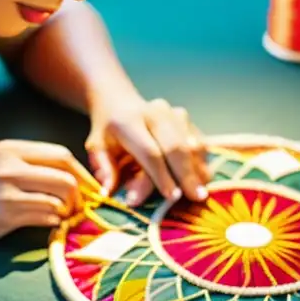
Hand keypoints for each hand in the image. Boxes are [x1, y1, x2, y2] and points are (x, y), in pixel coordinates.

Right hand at [0, 139, 94, 246]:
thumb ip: (28, 163)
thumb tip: (69, 174)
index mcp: (11, 149)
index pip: (61, 154)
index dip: (81, 171)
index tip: (89, 185)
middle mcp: (10, 166)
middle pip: (65, 176)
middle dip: (80, 193)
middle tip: (79, 205)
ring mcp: (8, 191)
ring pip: (58, 198)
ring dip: (67, 210)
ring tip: (62, 215)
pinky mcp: (6, 215)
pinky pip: (45, 217)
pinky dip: (53, 221)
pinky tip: (48, 223)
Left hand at [86, 94, 208, 206]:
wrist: (119, 102)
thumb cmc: (107, 132)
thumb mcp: (97, 148)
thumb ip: (104, 169)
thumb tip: (108, 192)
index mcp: (128, 121)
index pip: (149, 152)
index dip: (161, 176)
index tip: (171, 198)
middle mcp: (154, 112)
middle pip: (176, 146)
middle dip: (186, 175)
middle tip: (196, 198)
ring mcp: (173, 113)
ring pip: (192, 144)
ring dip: (198, 170)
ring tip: (201, 193)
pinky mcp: (186, 118)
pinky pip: (200, 142)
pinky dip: (203, 162)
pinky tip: (202, 180)